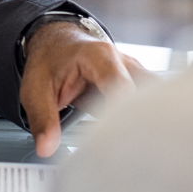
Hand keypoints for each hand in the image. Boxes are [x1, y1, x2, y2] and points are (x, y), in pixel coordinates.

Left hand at [19, 23, 153, 158]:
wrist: (56, 41)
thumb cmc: (49, 60)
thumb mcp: (36, 89)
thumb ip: (42, 118)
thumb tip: (46, 148)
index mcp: (99, 57)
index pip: (122, 88)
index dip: (123, 116)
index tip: (116, 142)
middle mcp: (124, 62)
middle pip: (148, 95)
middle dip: (143, 123)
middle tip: (131, 150)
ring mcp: (134, 72)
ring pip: (156, 98)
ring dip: (148, 121)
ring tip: (137, 146)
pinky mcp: (138, 83)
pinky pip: (152, 102)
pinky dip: (146, 119)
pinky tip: (138, 139)